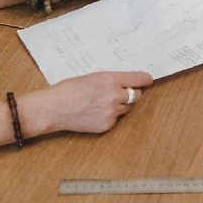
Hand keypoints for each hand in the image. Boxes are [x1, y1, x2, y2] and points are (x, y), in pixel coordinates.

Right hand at [27, 70, 152, 135]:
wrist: (54, 108)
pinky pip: (115, 119)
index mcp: (111, 79)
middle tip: (119, 93)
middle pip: (136, 95)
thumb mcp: (92, 77)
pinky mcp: (107, 125)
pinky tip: (94, 113)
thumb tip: (127, 82)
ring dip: (120, 105)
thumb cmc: (69, 89)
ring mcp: (112, 112)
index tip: (148, 80)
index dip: (145, 79)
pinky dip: (109, 116)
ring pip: (126, 108)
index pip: (139, 79)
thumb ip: (111, 80)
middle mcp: (115, 95)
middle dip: (131, 93)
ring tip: (100, 103)